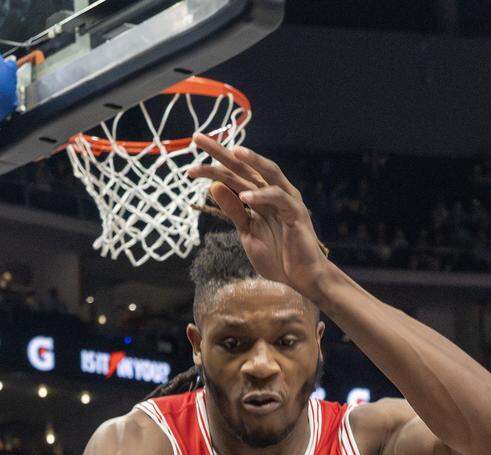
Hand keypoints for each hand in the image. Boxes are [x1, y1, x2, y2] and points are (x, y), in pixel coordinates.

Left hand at [188, 138, 329, 297]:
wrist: (300, 280)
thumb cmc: (277, 257)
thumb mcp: (247, 232)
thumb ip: (233, 210)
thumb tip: (213, 186)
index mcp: (259, 197)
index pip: (233, 176)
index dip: (212, 168)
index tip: (190, 169)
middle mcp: (271, 193)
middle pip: (245, 166)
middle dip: (222, 152)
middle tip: (199, 139)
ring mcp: (286, 201)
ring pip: (268, 172)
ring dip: (252, 160)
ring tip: (234, 152)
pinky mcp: (296, 213)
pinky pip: (279, 199)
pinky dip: (262, 196)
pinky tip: (246, 197)